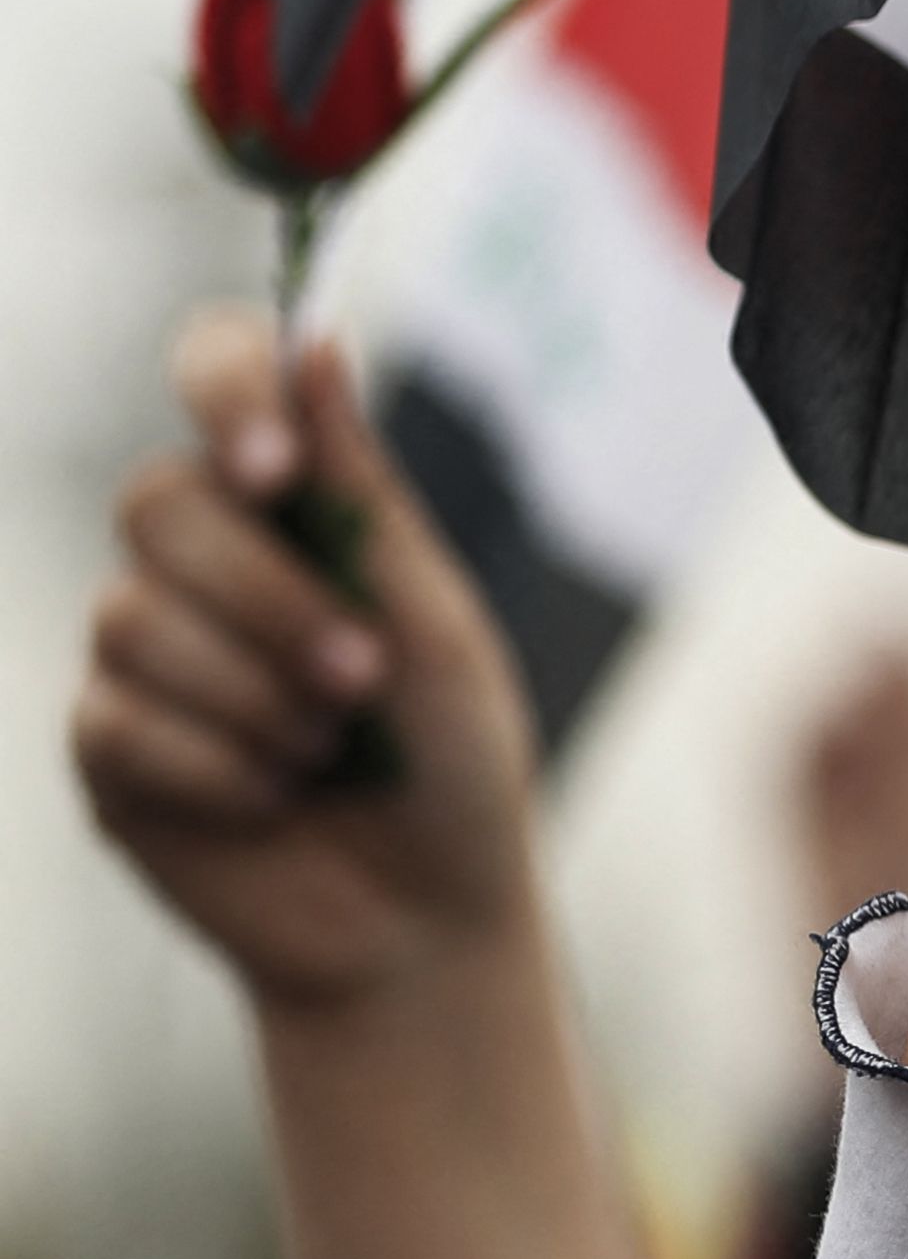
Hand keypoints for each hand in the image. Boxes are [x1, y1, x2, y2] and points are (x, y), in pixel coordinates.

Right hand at [69, 309, 540, 1014]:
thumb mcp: (435, 621)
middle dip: (267, 598)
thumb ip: (364, 491)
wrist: (421, 917)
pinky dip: (218, 768)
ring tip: (333, 752)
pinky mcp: (105, 747)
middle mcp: (200, 562)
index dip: (222, 389)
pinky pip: (117, 723)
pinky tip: (275, 799)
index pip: (217, 374)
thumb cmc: (451, 760)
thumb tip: (321, 340)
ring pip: (130, 619)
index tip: (272, 464)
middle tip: (362, 677)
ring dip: (253, 695)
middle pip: (158, 504)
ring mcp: (139, 653)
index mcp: (291, 504)